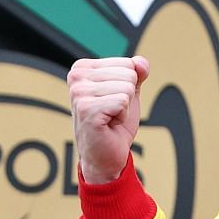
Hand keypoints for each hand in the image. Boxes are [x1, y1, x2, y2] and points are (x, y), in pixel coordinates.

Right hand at [70, 55, 149, 184]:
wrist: (107, 155)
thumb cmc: (115, 124)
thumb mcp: (129, 92)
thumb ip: (136, 73)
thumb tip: (141, 63)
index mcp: (83, 68)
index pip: (127, 63)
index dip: (128, 86)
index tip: (113, 101)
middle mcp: (76, 77)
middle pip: (128, 74)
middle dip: (128, 97)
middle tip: (113, 112)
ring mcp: (79, 93)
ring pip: (127, 88)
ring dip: (124, 107)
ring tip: (110, 118)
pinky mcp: (87, 109)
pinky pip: (122, 101)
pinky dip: (122, 116)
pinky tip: (109, 124)